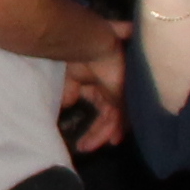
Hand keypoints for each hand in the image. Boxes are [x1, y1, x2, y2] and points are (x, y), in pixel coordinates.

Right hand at [62, 36, 128, 153]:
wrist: (84, 42)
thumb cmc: (75, 54)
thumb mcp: (69, 77)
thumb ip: (70, 91)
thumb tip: (66, 105)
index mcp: (99, 83)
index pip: (101, 108)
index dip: (96, 126)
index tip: (83, 142)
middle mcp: (112, 87)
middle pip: (109, 115)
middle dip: (98, 133)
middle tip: (84, 147)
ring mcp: (119, 90)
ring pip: (116, 117)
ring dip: (104, 133)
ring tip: (92, 146)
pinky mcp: (122, 92)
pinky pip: (123, 114)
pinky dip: (118, 128)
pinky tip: (112, 140)